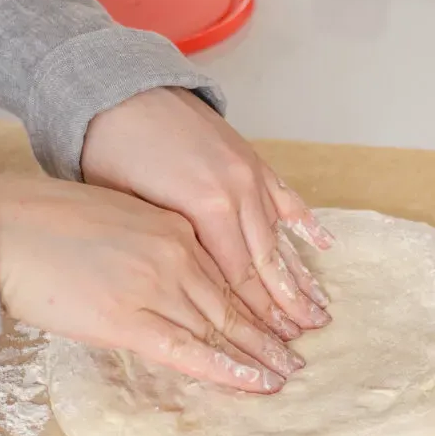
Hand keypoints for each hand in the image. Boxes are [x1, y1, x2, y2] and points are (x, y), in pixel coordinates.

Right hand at [0, 173, 301, 392]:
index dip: (257, 299)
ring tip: (285, 374)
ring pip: (220, 328)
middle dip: (269, 331)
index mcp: (175, 227)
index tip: (279, 317)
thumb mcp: (118, 214)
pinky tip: (254, 383)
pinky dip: (226, 370)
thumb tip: (172, 270)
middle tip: (297, 352)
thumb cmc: (48, 219)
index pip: (228, 271)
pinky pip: (189, 352)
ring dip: (257, 354)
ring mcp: (155, 288)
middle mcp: (175, 255)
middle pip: (233, 301)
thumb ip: (153, 240)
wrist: (3, 227)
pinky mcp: (128, 321)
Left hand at [81, 87, 333, 341]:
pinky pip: (285, 196)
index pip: (239, 277)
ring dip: (299, 273)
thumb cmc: (111, 153)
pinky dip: (304, 222)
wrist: (119, 92)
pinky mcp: (250, 158)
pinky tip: (323, 244)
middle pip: (267, 261)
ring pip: (280, 234)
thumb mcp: (132, 212)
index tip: (275, 343)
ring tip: (320, 305)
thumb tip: (198, 294)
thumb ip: (172, 251)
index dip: (258, 315)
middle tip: (310, 335)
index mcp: (206, 209)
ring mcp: (248, 173)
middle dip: (289, 303)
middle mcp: (237, 192)